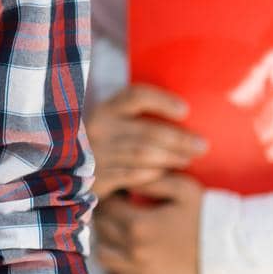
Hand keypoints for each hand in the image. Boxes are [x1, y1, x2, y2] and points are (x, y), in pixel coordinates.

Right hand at [85, 84, 205, 196]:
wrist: (71, 171)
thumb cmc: (105, 144)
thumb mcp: (113, 123)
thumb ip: (137, 118)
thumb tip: (185, 113)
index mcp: (105, 109)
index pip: (136, 96)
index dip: (163, 101)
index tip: (186, 110)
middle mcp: (98, 128)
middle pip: (147, 131)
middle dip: (179, 139)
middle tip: (202, 145)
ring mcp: (96, 153)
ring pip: (142, 154)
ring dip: (171, 157)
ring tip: (188, 159)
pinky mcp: (97, 177)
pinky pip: (132, 175)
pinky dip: (153, 174)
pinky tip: (167, 174)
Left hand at [93, 173, 203, 273]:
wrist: (231, 250)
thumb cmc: (208, 215)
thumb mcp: (182, 188)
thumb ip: (150, 180)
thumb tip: (126, 176)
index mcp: (139, 224)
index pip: (106, 206)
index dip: (109, 195)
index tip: (118, 191)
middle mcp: (134, 250)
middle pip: (101, 229)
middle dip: (104, 215)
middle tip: (116, 207)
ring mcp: (141, 270)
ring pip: (104, 255)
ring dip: (105, 241)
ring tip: (118, 230)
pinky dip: (115, 266)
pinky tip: (126, 254)